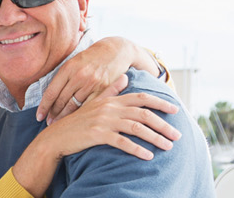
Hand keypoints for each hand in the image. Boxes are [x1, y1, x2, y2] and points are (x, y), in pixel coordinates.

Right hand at [34, 93, 181, 159]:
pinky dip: (137, 149)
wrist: (56, 136)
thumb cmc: (76, 122)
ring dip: (155, 138)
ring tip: (168, 147)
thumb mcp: (93, 103)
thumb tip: (125, 77)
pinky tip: (148, 156)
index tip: (175, 110)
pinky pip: (123, 142)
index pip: (141, 97)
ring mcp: (104, 121)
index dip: (160, 102)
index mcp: (111, 100)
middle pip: (143, 113)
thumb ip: (110, 90)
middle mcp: (109, 108)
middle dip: (163, 124)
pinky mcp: (98, 135)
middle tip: (177, 135)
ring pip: (136, 127)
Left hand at [37, 36, 139, 123]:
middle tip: (48, 123)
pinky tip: (76, 121)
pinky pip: (89, 106)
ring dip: (64, 117)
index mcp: (68, 68)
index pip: (51, 92)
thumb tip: (48, 96)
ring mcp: (92, 83)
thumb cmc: (90, 58)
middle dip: (53, 114)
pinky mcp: (104, 89)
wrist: (115, 51)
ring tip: (58, 124)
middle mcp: (79, 76)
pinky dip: (81, 114)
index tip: (38, 117)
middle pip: (61, 100)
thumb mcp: (72, 62)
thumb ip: (62, 77)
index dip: (44, 106)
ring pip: (74, 105)